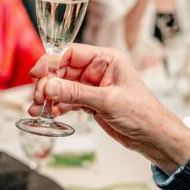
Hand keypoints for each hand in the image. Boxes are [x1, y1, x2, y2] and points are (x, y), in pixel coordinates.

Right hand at [28, 44, 189, 171]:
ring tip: (36, 108)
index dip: (51, 62)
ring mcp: (93, 86)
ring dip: (49, 97)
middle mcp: (98, 69)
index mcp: (107, 59)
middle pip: (63, 70)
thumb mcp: (107, 101)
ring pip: (63, 86)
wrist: (153, 136)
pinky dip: (57, 106)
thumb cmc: (141, 113)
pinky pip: (68, 100)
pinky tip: (47, 113)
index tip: (37, 75)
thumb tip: (50, 86)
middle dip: (48, 83)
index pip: (71, 53)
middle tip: (37, 97)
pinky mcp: (91, 101)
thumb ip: (76, 93)